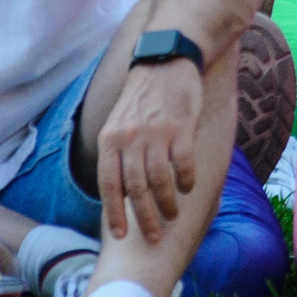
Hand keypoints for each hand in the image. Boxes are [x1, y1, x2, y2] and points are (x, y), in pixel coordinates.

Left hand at [96, 56, 207, 243]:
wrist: (167, 60)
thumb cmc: (143, 98)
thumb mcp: (118, 123)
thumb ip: (117, 155)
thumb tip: (119, 193)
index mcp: (110, 140)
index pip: (108, 185)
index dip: (115, 213)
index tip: (122, 234)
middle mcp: (130, 139)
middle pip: (135, 189)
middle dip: (145, 218)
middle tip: (154, 235)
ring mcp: (156, 134)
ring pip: (160, 181)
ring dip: (167, 203)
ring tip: (173, 214)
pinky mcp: (181, 128)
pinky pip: (184, 164)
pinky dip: (186, 180)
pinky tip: (188, 187)